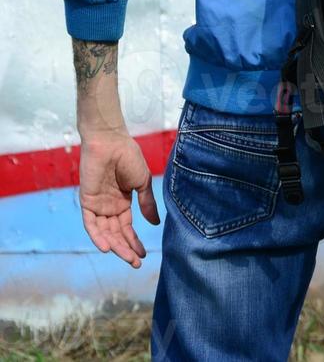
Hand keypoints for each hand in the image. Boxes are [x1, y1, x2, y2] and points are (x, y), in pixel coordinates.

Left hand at [79, 130, 159, 267]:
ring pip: (105, 232)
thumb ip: (147, 203)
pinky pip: (90, 224)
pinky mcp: (87, 201)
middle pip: (116, 234)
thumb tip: (156, 223)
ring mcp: (98, 205)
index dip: (134, 242)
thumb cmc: (128, 157)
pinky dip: (97, 236)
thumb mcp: (142, 182)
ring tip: (126, 257)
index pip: (127, 228)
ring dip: (114, 246)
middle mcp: (110, 207)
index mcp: (123, 202)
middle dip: (126, 249)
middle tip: (135, 263)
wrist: (111, 141)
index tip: (142, 255)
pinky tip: (106, 247)